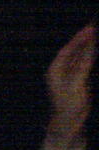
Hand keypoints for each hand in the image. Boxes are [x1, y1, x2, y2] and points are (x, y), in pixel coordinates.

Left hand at [46, 23, 94, 147]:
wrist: (68, 122)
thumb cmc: (67, 106)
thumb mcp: (74, 87)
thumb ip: (81, 69)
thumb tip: (88, 52)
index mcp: (55, 70)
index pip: (67, 50)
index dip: (78, 39)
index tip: (89, 29)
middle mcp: (60, 70)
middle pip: (73, 51)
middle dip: (83, 39)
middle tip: (94, 27)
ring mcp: (68, 75)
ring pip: (79, 56)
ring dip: (87, 46)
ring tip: (96, 34)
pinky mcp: (77, 80)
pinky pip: (83, 64)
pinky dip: (89, 56)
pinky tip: (95, 49)